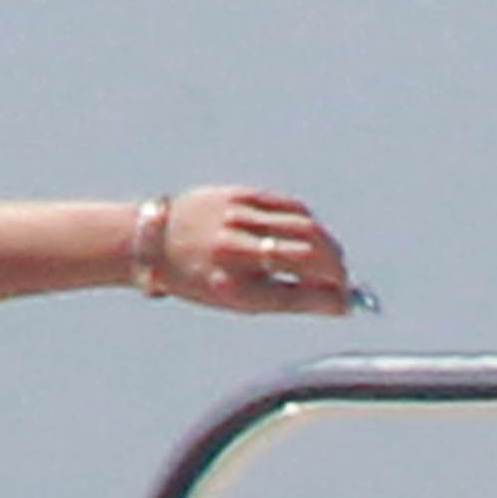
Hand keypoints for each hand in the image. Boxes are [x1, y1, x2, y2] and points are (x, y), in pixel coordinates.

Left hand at [143, 184, 358, 313]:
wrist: (150, 241)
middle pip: (307, 255)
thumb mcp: (233, 298)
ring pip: (305, 226)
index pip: (294, 294)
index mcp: (228, 286)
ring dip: (328, 243)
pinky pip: (290, 206)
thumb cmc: (197, 277)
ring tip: (330, 257)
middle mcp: (232, 251)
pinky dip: (307, 221)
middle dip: (335, 268)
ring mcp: (237, 219)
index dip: (328, 297)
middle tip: (343, 278)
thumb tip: (338, 303)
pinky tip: (310, 233)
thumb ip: (286, 298)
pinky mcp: (240, 195)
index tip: (346, 300)